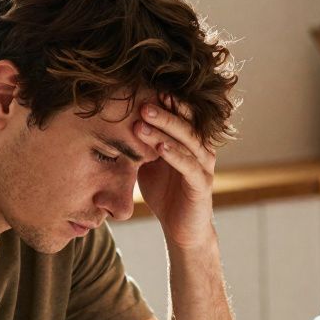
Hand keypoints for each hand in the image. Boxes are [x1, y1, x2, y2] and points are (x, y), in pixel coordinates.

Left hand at [134, 97, 218, 248]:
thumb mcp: (148, 163)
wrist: (181, 229)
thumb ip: (141, 143)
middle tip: (142, 103)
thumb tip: (115, 121)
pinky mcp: (202, 185)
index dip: (165, 103)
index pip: (180, 115)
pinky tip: (160, 147)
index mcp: (190, 141)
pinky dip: (175, 155)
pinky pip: (190, 166)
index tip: (143, 91)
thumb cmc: (164, 193)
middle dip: (163, 112)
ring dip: (165, 130)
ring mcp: (204, 166)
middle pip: (185, 123)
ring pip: (187, 141)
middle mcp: (201, 149)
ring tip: (144, 121)